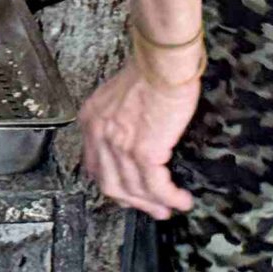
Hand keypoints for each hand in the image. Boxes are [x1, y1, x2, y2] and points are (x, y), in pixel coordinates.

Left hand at [77, 58, 200, 218]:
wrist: (164, 62)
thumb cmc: (150, 70)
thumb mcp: (119, 96)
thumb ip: (117, 119)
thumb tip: (133, 138)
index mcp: (91, 120)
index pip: (94, 164)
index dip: (112, 183)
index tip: (128, 193)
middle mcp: (99, 135)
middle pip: (110, 183)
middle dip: (132, 201)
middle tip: (150, 208)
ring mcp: (119, 146)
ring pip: (132, 189)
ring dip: (153, 204)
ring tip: (169, 209)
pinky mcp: (144, 152)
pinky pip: (155, 186)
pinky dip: (169, 197)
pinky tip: (180, 200)